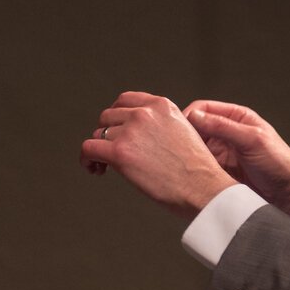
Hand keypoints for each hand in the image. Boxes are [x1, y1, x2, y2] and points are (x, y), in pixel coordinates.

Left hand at [81, 92, 237, 219]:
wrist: (203, 188)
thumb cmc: (197, 171)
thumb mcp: (184, 132)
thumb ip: (161, 126)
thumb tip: (140, 138)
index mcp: (162, 105)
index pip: (125, 101)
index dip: (116, 117)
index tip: (116, 132)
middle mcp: (145, 113)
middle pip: (108, 117)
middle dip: (107, 134)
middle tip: (110, 153)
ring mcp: (131, 131)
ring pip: (99, 134)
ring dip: (99, 150)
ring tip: (104, 166)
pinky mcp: (120, 152)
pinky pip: (88, 149)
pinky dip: (86, 159)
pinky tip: (94, 169)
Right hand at [182, 100, 289, 220]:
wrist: (289, 196)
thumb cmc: (279, 163)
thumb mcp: (252, 140)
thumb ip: (223, 126)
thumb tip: (195, 116)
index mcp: (237, 117)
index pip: (204, 109)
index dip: (189, 117)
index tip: (179, 130)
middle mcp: (227, 133)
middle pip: (196, 128)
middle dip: (184, 136)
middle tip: (175, 147)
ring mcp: (222, 152)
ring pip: (195, 148)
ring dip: (187, 153)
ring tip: (179, 162)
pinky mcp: (219, 171)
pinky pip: (200, 166)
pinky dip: (192, 168)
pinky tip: (187, 173)